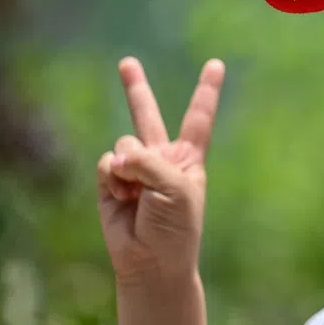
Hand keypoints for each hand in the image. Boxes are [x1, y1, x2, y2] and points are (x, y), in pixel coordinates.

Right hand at [97, 57, 225, 281]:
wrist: (152, 262)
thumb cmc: (176, 227)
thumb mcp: (175, 187)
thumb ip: (147, 161)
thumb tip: (116, 155)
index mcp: (189, 157)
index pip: (199, 117)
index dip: (206, 90)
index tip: (216, 64)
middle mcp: (161, 158)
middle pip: (147, 115)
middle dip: (134, 88)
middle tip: (126, 62)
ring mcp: (134, 169)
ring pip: (124, 142)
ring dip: (129, 166)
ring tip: (139, 194)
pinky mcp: (109, 182)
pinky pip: (106, 163)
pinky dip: (112, 178)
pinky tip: (122, 197)